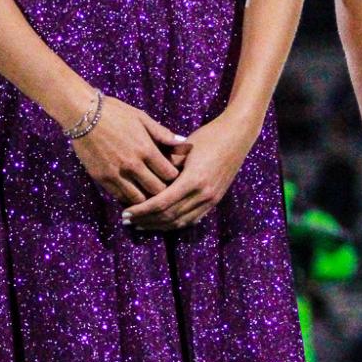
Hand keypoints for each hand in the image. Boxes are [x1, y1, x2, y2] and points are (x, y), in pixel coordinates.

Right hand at [71, 94, 188, 203]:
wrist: (83, 114)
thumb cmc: (115, 113)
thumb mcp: (142, 118)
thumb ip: (163, 134)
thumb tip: (183, 144)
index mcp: (145, 149)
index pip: (169, 174)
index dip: (174, 177)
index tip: (173, 175)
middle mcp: (132, 165)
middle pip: (157, 190)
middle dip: (163, 190)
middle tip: (163, 187)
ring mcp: (116, 173)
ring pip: (139, 199)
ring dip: (146, 197)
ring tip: (148, 192)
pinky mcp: (101, 179)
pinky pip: (120, 197)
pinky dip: (128, 198)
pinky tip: (132, 192)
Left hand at [121, 111, 255, 231]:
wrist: (237, 136)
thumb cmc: (208, 137)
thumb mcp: (183, 149)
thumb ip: (166, 167)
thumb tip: (141, 181)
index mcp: (193, 180)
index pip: (161, 204)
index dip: (141, 211)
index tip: (125, 212)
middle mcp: (203, 194)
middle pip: (168, 216)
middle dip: (145, 220)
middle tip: (126, 220)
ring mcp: (211, 200)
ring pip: (180, 222)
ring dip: (158, 225)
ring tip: (140, 224)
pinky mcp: (215, 201)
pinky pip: (192, 219)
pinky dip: (174, 224)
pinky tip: (161, 222)